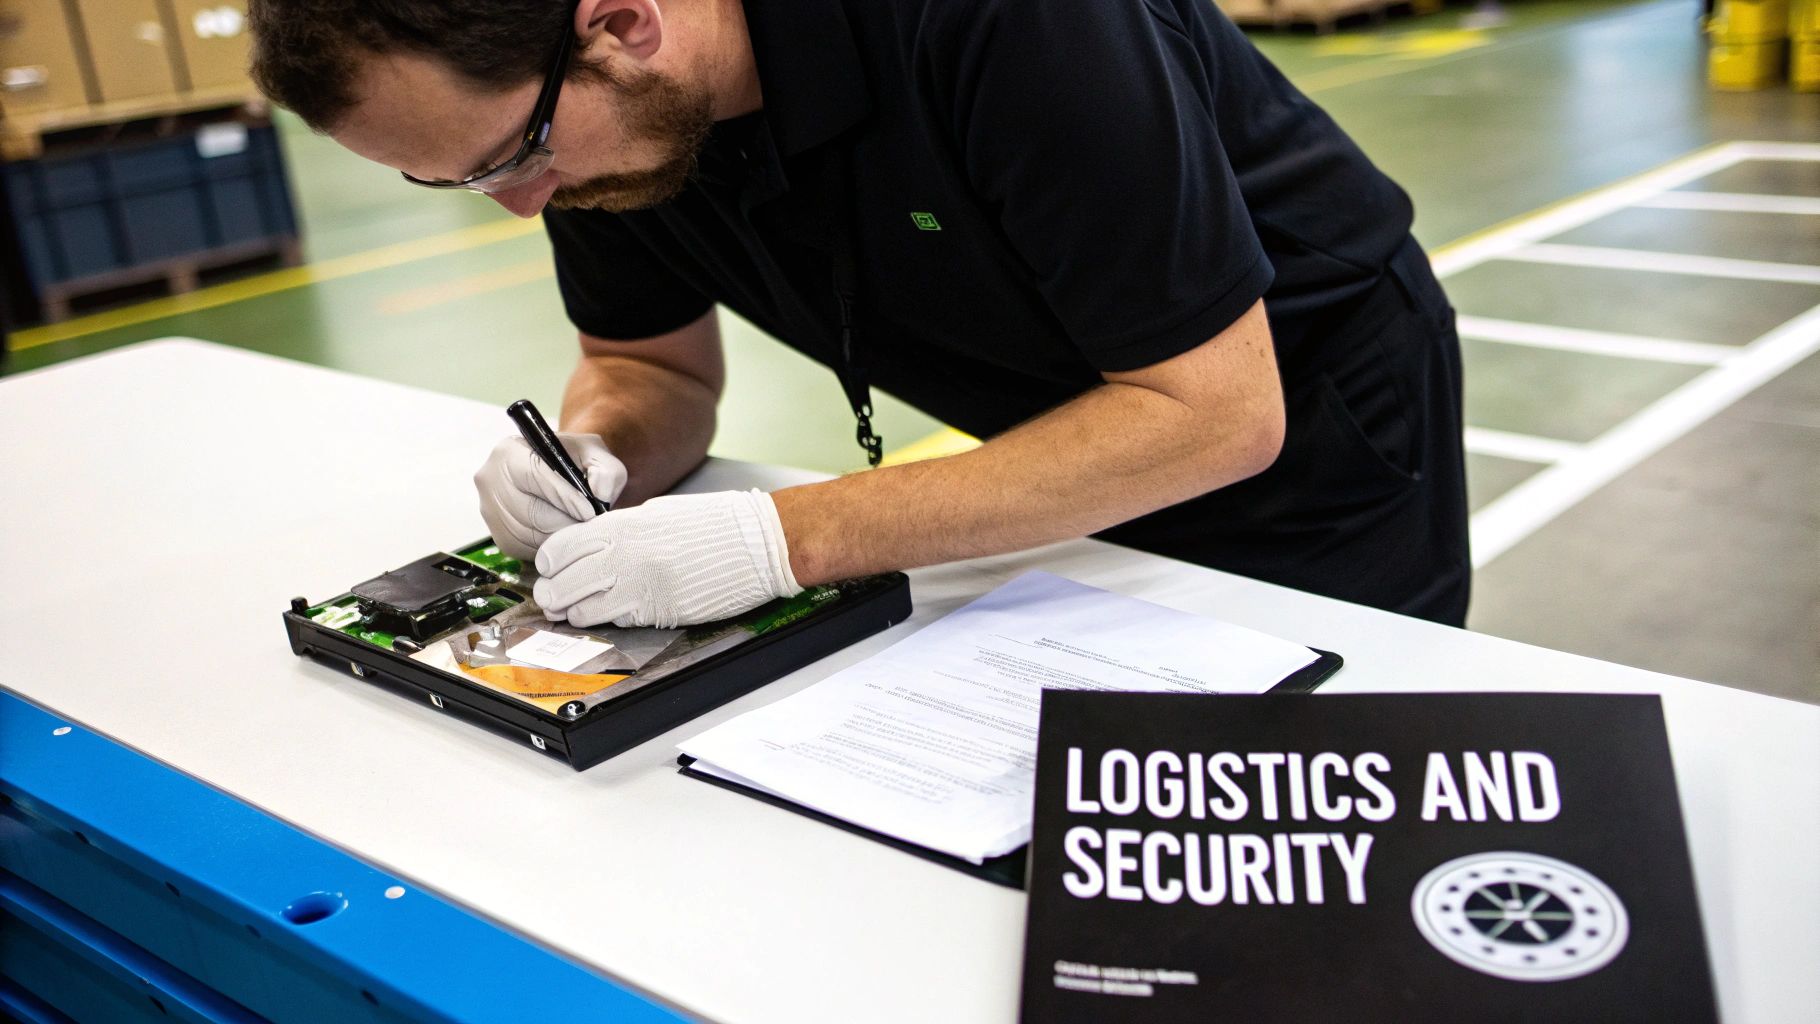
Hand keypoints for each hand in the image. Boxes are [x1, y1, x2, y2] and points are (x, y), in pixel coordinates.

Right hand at [474, 432, 628, 558]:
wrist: (557, 475)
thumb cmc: (575, 461)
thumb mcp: (595, 454)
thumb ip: (605, 469)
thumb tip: (600, 495)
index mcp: (509, 452)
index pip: (536, 476)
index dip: (565, 497)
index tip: (590, 511)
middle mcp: (490, 482)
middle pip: (533, 513)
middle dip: (567, 522)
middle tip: (592, 526)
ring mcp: (491, 513)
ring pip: (533, 537)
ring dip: (563, 538)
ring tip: (583, 531)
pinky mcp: (501, 540)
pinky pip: (530, 552)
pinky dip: (554, 549)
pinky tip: (567, 536)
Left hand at [532, 489, 800, 627]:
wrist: (759, 543)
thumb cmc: (717, 523)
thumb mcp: (658, 513)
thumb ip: (621, 530)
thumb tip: (595, 544)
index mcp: (623, 526)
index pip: (560, 548)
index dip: (549, 563)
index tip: (550, 568)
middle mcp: (624, 557)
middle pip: (562, 585)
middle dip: (552, 595)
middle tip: (553, 598)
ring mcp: (639, 588)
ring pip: (583, 611)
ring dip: (577, 613)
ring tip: (579, 610)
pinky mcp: (658, 614)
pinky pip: (618, 622)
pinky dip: (611, 619)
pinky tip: (618, 611)